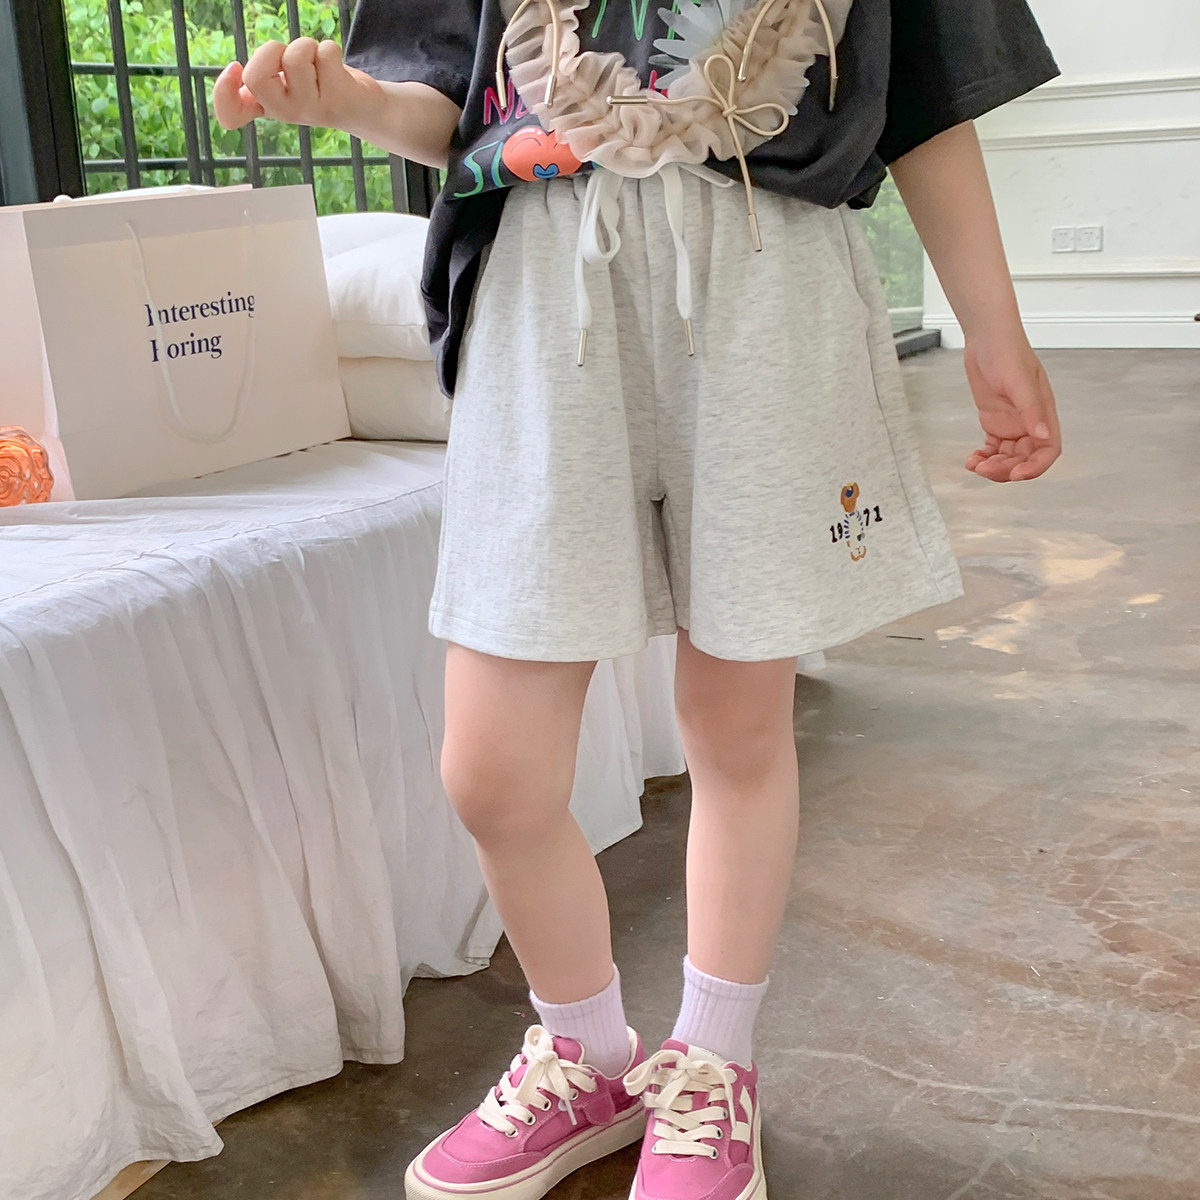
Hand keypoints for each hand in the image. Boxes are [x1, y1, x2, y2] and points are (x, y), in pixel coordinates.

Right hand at [213, 37, 384, 132]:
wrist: (363, 106)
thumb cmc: (317, 84)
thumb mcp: (284, 81)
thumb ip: (262, 76)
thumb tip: (238, 71)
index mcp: (267, 106)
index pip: (231, 114)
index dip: (223, 91)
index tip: (235, 68)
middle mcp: (285, 113)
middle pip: (255, 76)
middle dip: (272, 50)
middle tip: (292, 59)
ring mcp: (311, 111)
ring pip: (295, 57)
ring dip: (308, 46)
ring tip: (318, 64)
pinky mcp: (337, 101)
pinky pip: (325, 52)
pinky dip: (331, 49)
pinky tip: (336, 69)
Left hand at [962, 331, 1061, 481]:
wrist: (985, 338)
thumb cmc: (1007, 352)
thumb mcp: (1018, 381)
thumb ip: (1031, 409)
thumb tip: (1043, 435)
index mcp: (1043, 413)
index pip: (1048, 450)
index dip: (1036, 466)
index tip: (1016, 474)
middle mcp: (1030, 421)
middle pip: (1025, 458)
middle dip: (1007, 469)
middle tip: (985, 469)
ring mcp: (1012, 423)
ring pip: (1007, 457)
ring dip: (993, 466)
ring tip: (974, 464)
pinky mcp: (994, 421)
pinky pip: (993, 448)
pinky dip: (983, 457)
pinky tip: (972, 459)